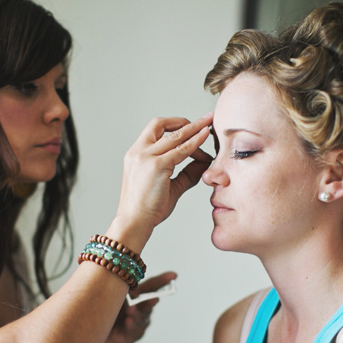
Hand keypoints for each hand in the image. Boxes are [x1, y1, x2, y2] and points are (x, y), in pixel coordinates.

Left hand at [102, 272, 175, 342]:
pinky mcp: (128, 336)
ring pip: (140, 318)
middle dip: (151, 301)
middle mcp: (140, 310)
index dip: (163, 281)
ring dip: (137, 314)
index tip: (174, 275)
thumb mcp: (111, 295)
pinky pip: (131, 331)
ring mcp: (136, 324)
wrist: (92, 332)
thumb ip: (119, 288)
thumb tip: (125, 281)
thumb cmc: (103, 308)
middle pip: (148, 303)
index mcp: (137, 296)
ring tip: (131, 310)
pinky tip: (127, 321)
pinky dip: (130, 325)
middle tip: (155, 299)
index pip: (152, 287)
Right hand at [115, 114, 212, 235]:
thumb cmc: (147, 209)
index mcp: (135, 155)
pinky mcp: (156, 165)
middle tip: (206, 119)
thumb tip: (205, 163)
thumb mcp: (169, 187)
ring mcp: (145, 157)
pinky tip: (205, 138)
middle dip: (186, 121)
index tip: (193, 127)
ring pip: (174, 135)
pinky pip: (181, 150)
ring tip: (209, 126)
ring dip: (194, 129)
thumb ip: (186, 174)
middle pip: (161, 125)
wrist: (133, 223)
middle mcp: (138, 152)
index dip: (176, 128)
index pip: (156, 132)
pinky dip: (195, 142)